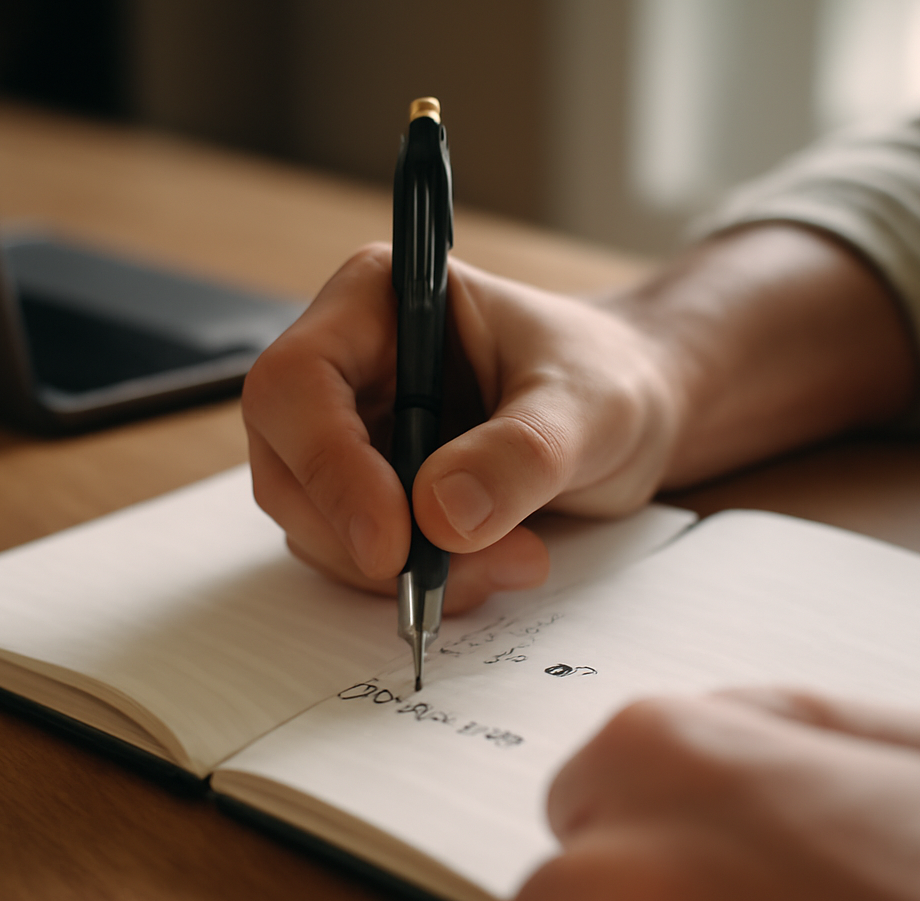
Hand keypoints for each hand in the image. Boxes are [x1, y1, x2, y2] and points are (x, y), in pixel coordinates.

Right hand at [242, 242, 685, 612]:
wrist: (633, 415)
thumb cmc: (609, 378)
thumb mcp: (588, 407)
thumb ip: (521, 452)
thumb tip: (440, 513)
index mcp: (379, 300)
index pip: (297, 381)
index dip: (328, 465)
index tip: (392, 541)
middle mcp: (347, 364)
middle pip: (286, 463)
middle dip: (363, 535)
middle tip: (453, 572)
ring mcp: (350, 433)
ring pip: (313, 523)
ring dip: (397, 570)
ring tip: (512, 561)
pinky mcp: (367, 493)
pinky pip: (354, 555)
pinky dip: (415, 581)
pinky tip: (491, 567)